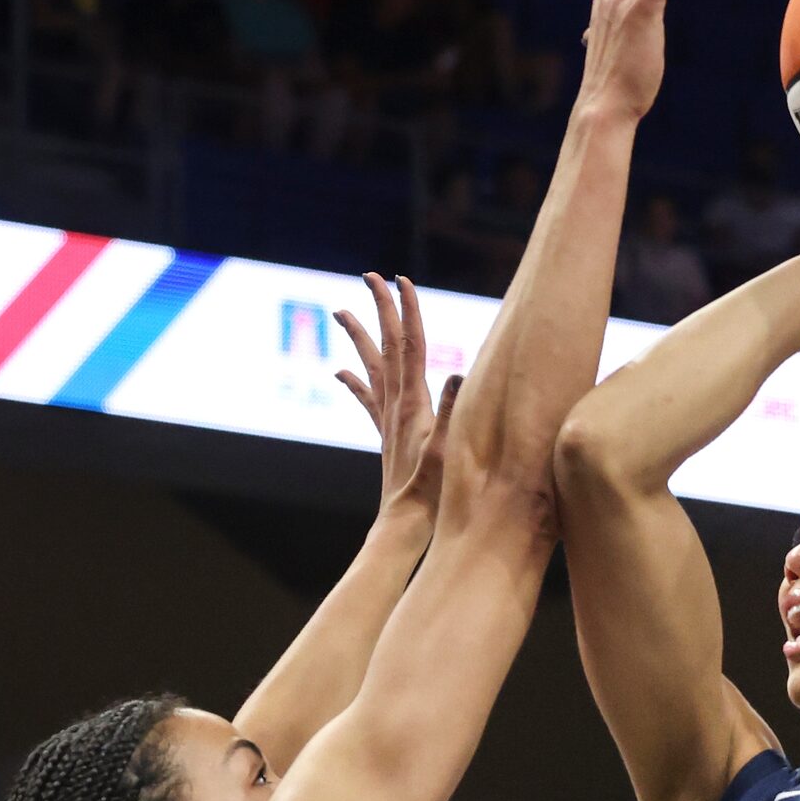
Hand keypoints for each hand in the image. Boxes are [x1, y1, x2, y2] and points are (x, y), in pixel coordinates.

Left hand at [334, 272, 455, 517]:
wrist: (404, 523)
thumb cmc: (431, 492)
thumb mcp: (449, 450)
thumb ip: (454, 412)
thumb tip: (459, 373)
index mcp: (412, 402)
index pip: (410, 345)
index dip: (406, 310)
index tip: (400, 280)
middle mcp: (395, 405)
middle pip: (387, 346)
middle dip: (381, 309)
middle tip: (371, 277)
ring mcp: (387, 419)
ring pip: (371, 366)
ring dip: (360, 336)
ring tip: (341, 311)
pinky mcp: (385, 434)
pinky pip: (366, 398)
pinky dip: (354, 380)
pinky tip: (340, 370)